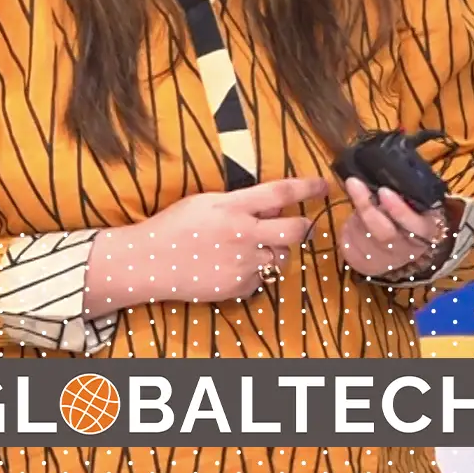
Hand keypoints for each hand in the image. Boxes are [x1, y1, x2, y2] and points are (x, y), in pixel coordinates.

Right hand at [89, 178, 327, 308]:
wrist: (149, 262)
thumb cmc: (174, 226)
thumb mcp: (206, 202)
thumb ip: (241, 202)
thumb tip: (274, 204)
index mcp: (233, 207)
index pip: (281, 193)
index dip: (308, 188)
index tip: (324, 186)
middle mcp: (243, 234)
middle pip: (295, 231)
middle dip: (305, 228)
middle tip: (304, 227)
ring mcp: (243, 263)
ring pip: (281, 257)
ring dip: (276, 251)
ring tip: (252, 249)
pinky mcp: (239, 286)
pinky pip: (261, 278)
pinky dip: (254, 273)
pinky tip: (232, 267)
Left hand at [336, 178, 450, 278]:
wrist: (409, 246)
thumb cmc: (414, 214)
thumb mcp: (418, 202)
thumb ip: (406, 193)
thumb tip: (381, 172)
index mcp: (427, 232)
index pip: (415, 225)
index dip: (398, 210)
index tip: (383, 191)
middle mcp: (409, 251)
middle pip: (385, 234)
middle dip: (366, 208)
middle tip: (354, 183)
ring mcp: (388, 262)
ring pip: (365, 240)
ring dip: (355, 217)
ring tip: (356, 202)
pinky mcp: (369, 267)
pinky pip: (351, 249)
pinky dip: (347, 231)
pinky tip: (352, 221)